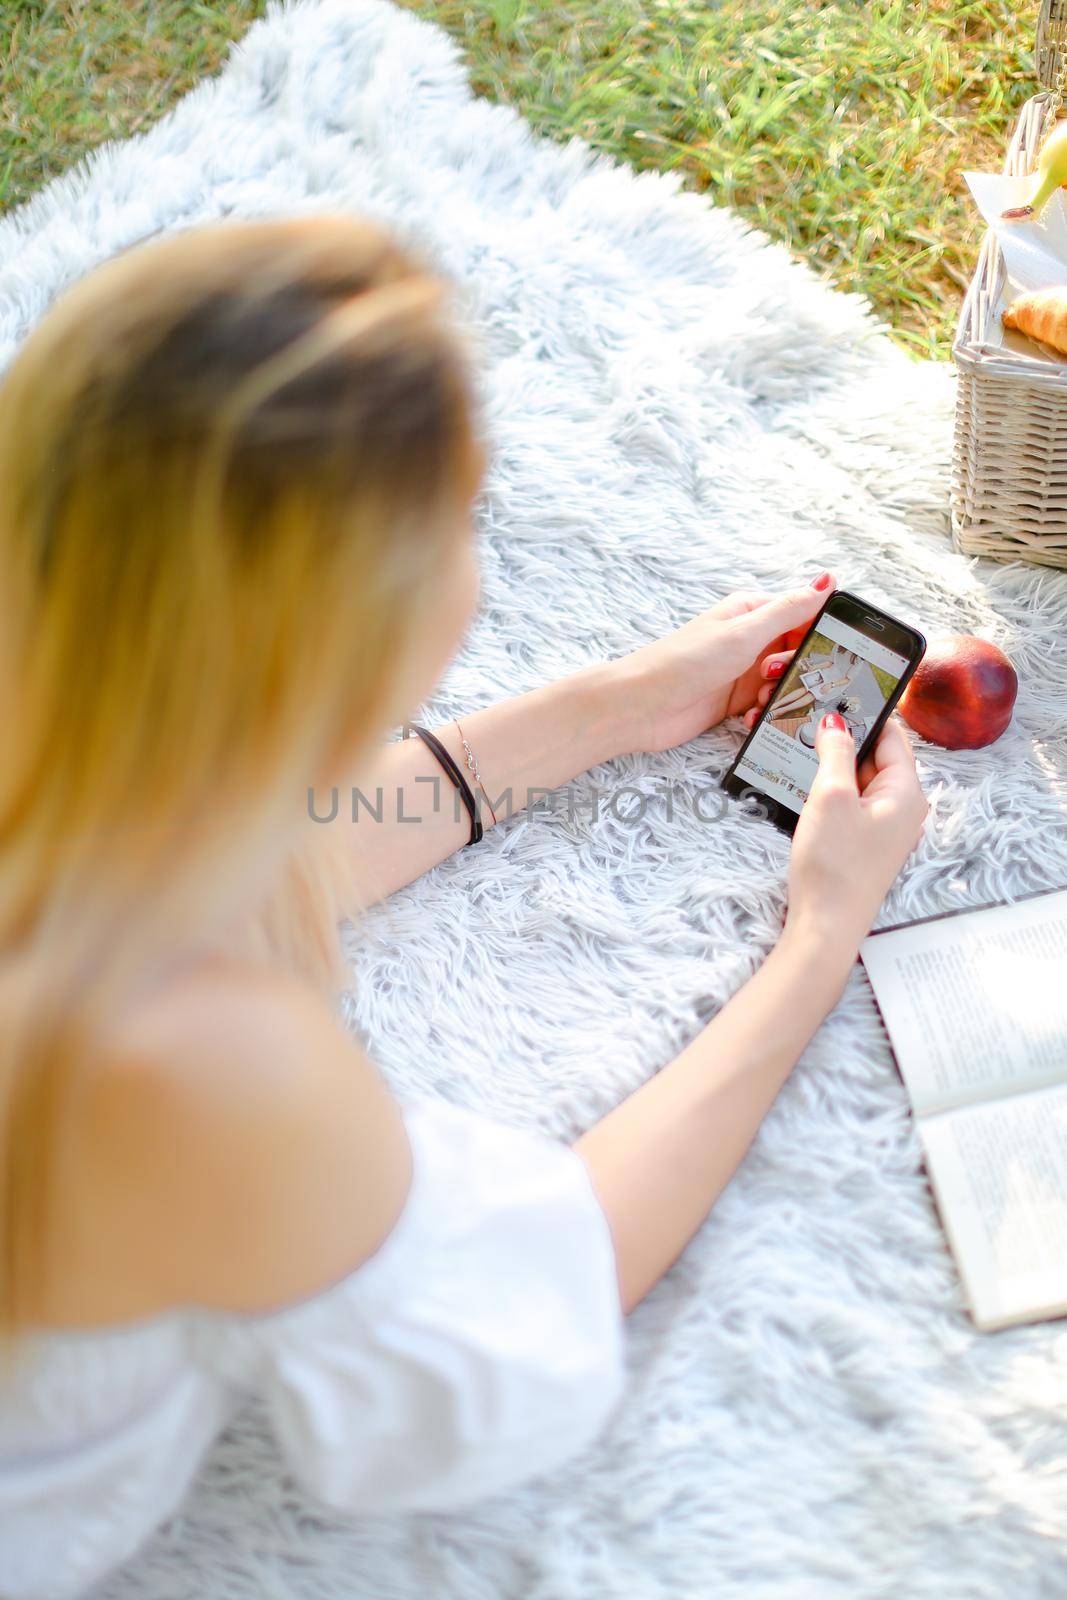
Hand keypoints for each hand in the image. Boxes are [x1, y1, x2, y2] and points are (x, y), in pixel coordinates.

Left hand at [614, 573, 835, 755]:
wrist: (640, 707)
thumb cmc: (684, 662)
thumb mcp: (743, 633)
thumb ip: (788, 611)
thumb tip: (827, 581)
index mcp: (752, 612)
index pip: (804, 614)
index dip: (818, 633)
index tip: (822, 652)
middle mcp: (750, 638)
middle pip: (799, 651)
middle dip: (799, 669)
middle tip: (776, 676)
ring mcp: (743, 670)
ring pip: (786, 681)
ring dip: (784, 694)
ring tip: (762, 699)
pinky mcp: (735, 700)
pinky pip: (768, 704)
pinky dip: (766, 713)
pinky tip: (753, 717)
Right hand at [784, 714, 927, 959]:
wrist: (825, 927)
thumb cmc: (834, 866)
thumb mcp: (831, 797)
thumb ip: (836, 752)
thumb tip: (836, 721)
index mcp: (907, 792)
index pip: (893, 735)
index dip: (866, 711)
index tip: (838, 690)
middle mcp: (902, 808)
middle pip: (875, 756)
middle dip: (844, 738)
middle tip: (810, 718)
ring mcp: (883, 828)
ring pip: (859, 780)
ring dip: (832, 766)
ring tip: (801, 748)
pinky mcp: (863, 843)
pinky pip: (850, 804)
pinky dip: (830, 791)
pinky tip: (805, 786)